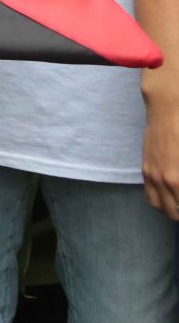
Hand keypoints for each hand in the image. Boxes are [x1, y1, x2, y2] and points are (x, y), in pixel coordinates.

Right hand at [145, 91, 178, 219]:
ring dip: (174, 209)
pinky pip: (151, 195)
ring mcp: (152, 176)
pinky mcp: (146, 169)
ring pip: (161, 208)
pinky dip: (162, 201)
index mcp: (178, 180)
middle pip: (174, 213)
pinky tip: (172, 193)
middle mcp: (164, 182)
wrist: (169, 108)